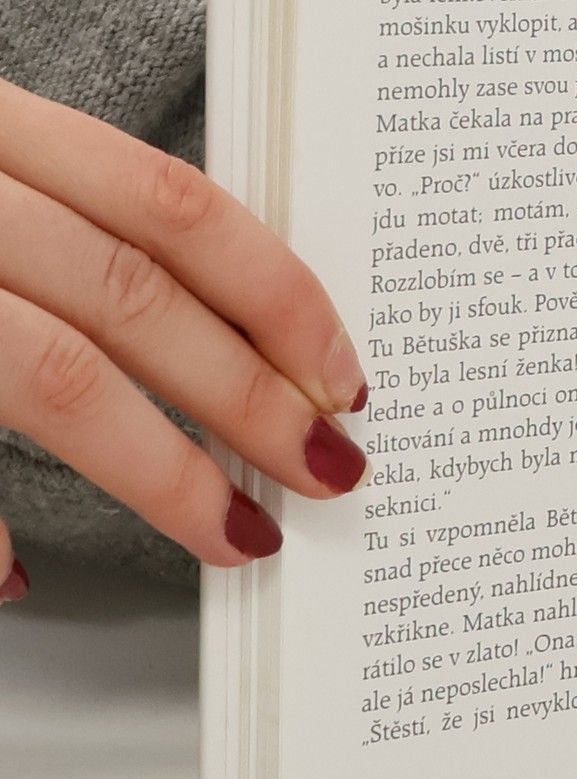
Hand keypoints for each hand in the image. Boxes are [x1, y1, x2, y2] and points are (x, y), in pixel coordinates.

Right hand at [0, 78, 368, 600]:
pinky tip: (17, 575)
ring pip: (49, 373)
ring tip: (232, 535)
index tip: (343, 372)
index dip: (276, 293)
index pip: (171, 204)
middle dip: (247, 397)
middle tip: (327, 471)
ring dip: (157, 470)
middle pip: (129, 296)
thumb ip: (63, 217)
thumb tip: (210, 325)